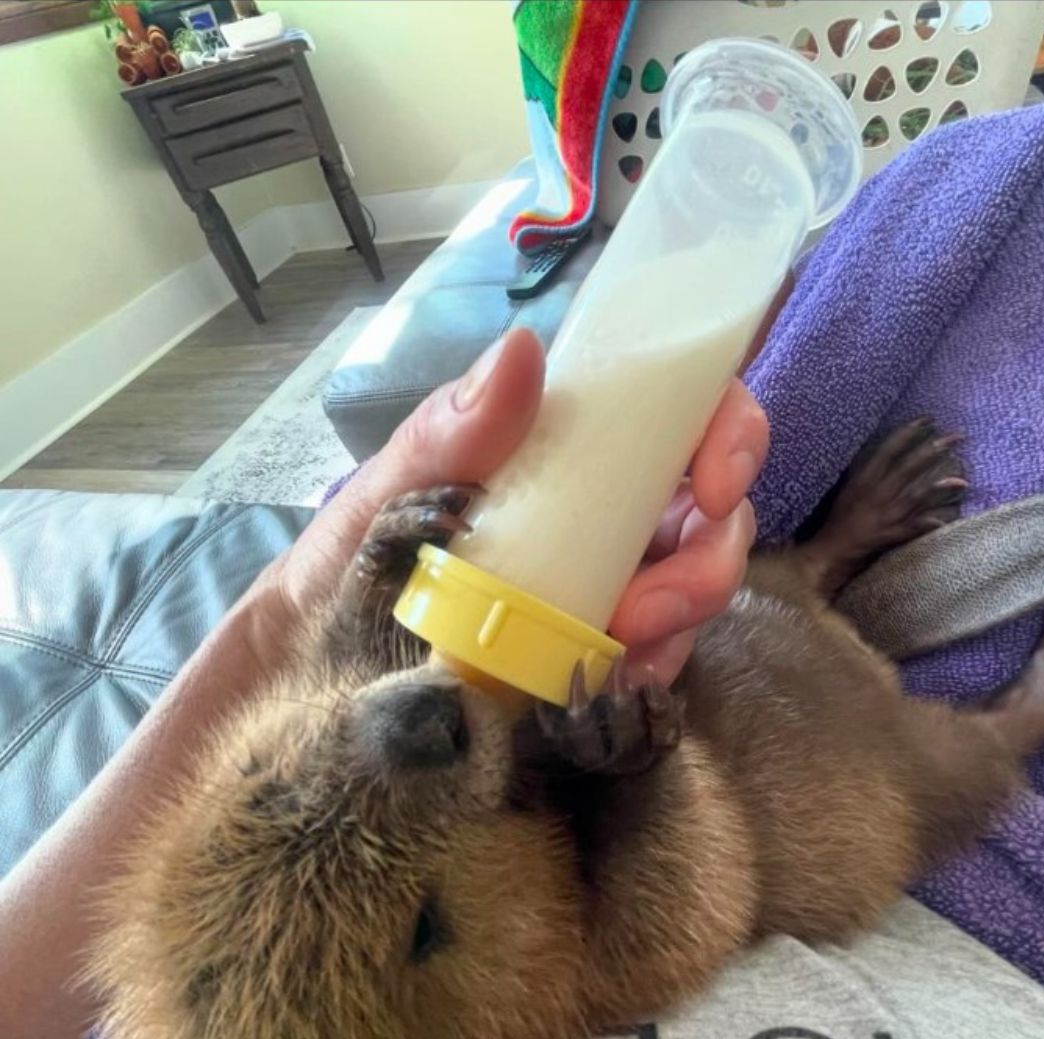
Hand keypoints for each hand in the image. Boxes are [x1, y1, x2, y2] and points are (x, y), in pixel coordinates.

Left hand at [259, 328, 765, 683]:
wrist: (309, 672)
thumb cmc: (345, 565)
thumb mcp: (386, 499)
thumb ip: (449, 434)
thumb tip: (522, 350)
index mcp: (559, 444)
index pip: (677, 409)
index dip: (728, 434)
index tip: (717, 486)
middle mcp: (598, 503)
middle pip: (710, 506)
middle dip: (709, 556)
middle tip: (648, 608)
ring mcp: (606, 577)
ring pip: (698, 580)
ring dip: (683, 616)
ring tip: (618, 650)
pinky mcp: (599, 646)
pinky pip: (663, 650)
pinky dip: (654, 664)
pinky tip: (612, 679)